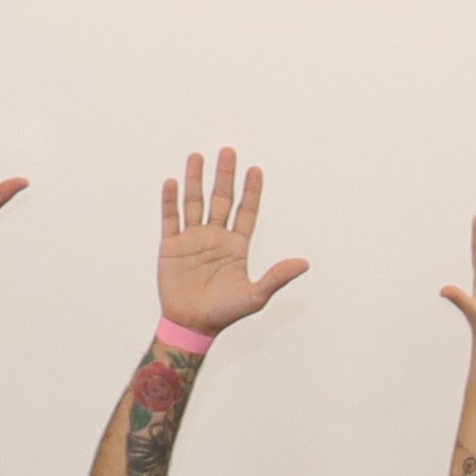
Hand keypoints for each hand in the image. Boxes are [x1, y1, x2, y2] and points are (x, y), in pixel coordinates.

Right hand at [157, 148, 312, 338]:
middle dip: (225, 176)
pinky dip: (171, 201)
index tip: (255, 170)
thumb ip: (277, 277)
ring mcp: (193, 240)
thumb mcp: (255, 295)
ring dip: (196, 180)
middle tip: (228, 151)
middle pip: (221, 200)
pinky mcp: (171, 247)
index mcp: (236, 246)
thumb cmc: (224, 313)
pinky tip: (173, 182)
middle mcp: (215, 237)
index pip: (246, 212)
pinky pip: (171, 219)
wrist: (191, 325)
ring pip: (194, 203)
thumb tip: (304, 264)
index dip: (251, 192)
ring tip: (197, 157)